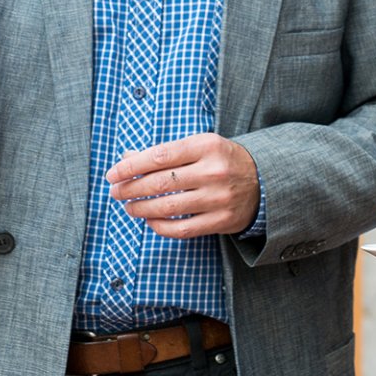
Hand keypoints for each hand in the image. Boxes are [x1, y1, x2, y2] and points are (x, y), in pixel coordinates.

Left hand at [106, 133, 260, 237]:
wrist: (262, 181)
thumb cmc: (222, 161)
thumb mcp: (199, 147)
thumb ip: (164, 153)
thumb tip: (127, 159)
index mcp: (206, 146)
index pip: (159, 155)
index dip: (131, 166)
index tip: (113, 173)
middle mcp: (213, 171)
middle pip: (160, 182)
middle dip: (130, 188)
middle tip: (115, 191)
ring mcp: (218, 198)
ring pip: (167, 207)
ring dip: (140, 208)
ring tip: (129, 206)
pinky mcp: (221, 220)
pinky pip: (181, 229)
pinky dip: (160, 226)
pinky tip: (150, 220)